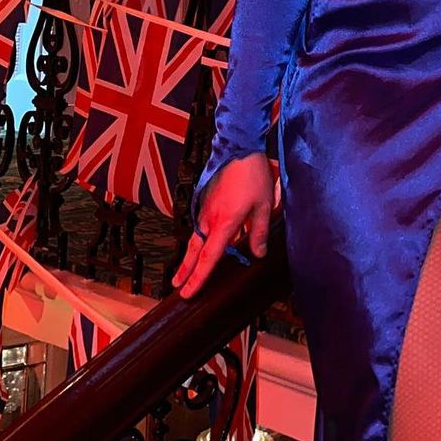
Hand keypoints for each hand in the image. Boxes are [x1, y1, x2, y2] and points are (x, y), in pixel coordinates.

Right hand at [172, 153, 273, 299]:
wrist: (240, 147)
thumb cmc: (253, 176)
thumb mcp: (264, 206)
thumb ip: (259, 232)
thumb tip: (257, 254)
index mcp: (224, 223)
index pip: (209, 258)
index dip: (198, 277)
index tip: (188, 293)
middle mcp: (210, 218)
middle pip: (194, 251)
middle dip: (185, 271)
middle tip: (176, 287)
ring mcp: (206, 208)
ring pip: (195, 238)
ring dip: (190, 256)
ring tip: (182, 273)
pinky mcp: (206, 200)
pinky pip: (201, 225)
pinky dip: (198, 240)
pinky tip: (199, 245)